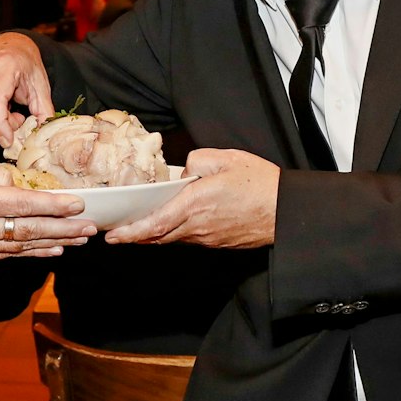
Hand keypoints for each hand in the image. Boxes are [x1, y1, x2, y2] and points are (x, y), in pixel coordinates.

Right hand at [0, 33, 54, 148]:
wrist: (10, 45)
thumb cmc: (25, 65)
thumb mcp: (40, 85)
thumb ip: (43, 110)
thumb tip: (41, 134)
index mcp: (2, 65)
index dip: (0, 126)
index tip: (9, 140)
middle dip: (1, 126)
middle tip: (16, 118)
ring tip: (4, 110)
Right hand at [0, 152, 95, 261]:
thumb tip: (25, 184)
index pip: (25, 204)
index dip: (56, 206)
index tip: (80, 204)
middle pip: (31, 230)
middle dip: (65, 229)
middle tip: (91, 227)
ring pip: (23, 246)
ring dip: (55, 242)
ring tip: (80, 239)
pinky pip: (9, 254)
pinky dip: (33, 252)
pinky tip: (52, 249)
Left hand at [106, 148, 279, 248]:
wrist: (286, 210)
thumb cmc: (259, 183)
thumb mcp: (225, 159)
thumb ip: (197, 161)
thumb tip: (183, 173)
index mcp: (196, 204)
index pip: (155, 223)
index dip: (131, 232)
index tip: (114, 236)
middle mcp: (198, 225)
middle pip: (159, 235)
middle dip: (136, 235)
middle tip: (118, 233)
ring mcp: (209, 237)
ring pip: (174, 237)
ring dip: (156, 233)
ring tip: (141, 226)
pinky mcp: (219, 241)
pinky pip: (191, 237)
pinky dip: (176, 232)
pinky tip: (174, 222)